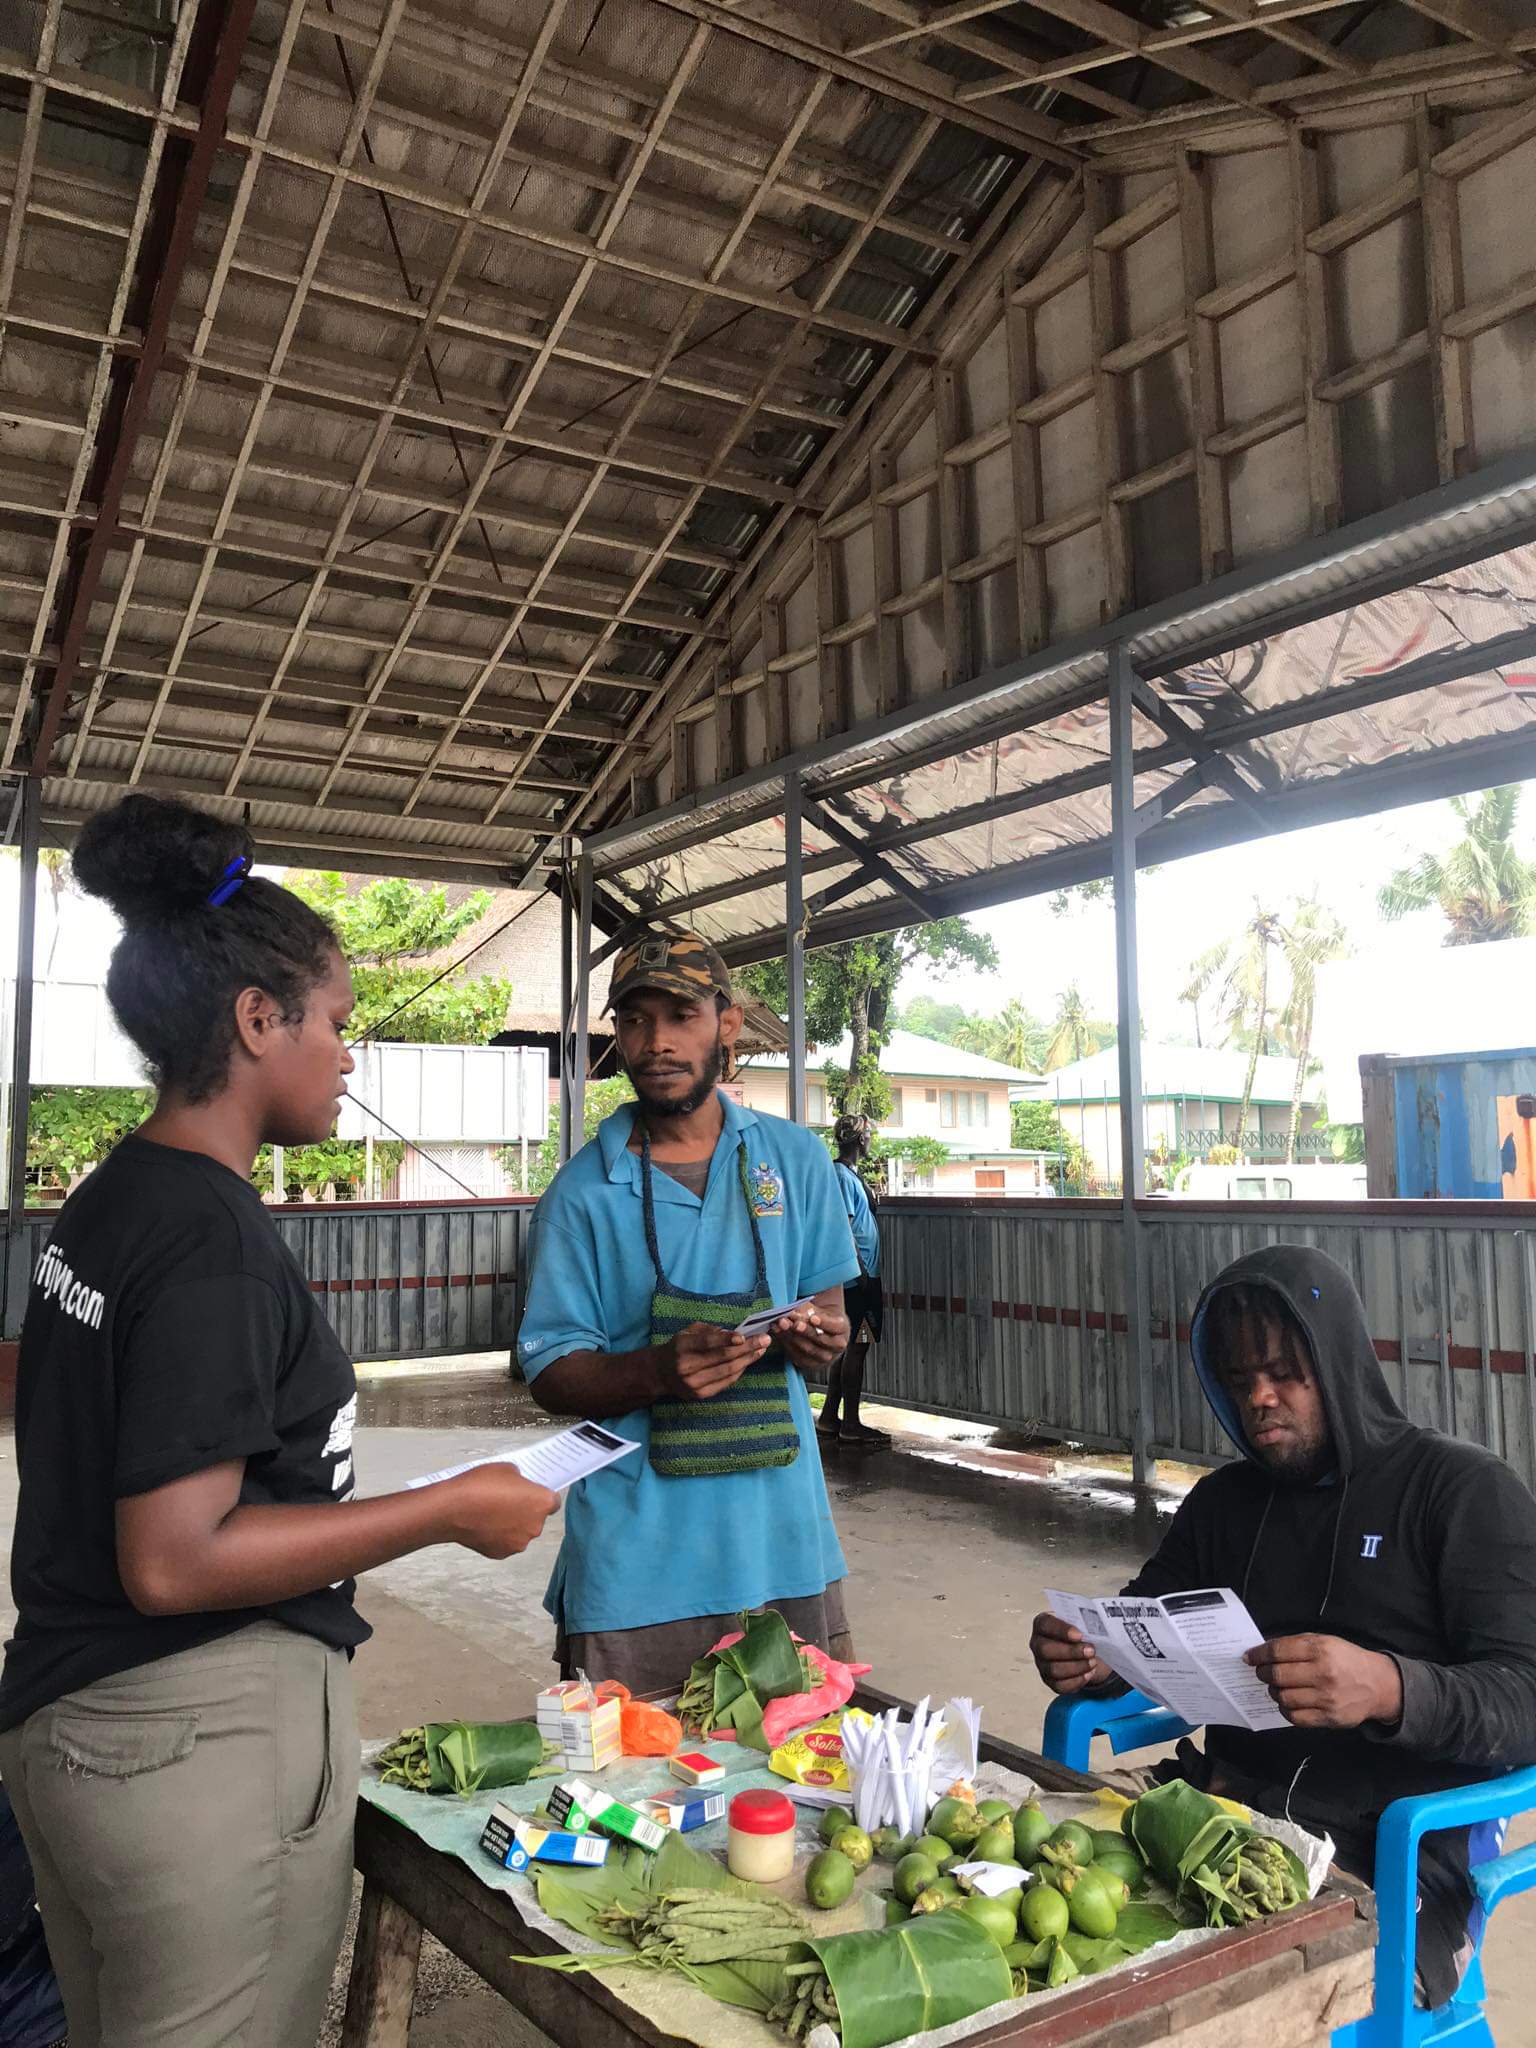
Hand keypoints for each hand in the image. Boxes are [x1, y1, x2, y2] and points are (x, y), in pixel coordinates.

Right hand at [441, 1467, 559, 1558]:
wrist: (452, 1508)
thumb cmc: (480, 1485)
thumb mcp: (507, 1468)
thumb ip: (520, 1480)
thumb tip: (519, 1487)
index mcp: (542, 1503)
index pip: (553, 1501)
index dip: (541, 1496)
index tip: (531, 1493)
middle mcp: (536, 1527)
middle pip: (537, 1518)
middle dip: (526, 1510)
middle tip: (507, 1500)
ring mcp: (518, 1543)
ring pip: (521, 1532)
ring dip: (513, 1524)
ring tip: (492, 1512)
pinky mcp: (502, 1553)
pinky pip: (505, 1542)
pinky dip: (499, 1536)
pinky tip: (485, 1524)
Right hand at [660, 1322, 769, 1401]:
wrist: (661, 1373)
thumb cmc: (679, 1348)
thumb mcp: (688, 1332)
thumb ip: (709, 1331)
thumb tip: (734, 1333)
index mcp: (682, 1347)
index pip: (708, 1343)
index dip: (727, 1339)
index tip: (744, 1336)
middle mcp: (687, 1367)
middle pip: (723, 1357)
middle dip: (747, 1348)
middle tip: (764, 1340)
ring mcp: (694, 1383)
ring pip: (728, 1371)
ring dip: (748, 1360)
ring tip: (761, 1350)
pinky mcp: (701, 1394)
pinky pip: (726, 1382)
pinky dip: (739, 1371)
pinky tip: (748, 1361)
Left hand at [774, 1303, 848, 1373]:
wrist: (818, 1330)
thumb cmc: (818, 1315)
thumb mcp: (818, 1309)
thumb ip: (807, 1310)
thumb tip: (793, 1312)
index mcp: (842, 1329)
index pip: (836, 1326)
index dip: (824, 1322)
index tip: (812, 1317)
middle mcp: (836, 1346)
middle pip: (821, 1340)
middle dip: (805, 1331)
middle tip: (793, 1322)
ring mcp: (824, 1357)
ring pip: (808, 1349)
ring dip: (792, 1336)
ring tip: (781, 1324)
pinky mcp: (811, 1364)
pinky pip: (798, 1356)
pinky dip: (786, 1343)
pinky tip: (778, 1332)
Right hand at [1030, 1610, 1113, 1695]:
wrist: (1082, 1650)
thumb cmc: (1078, 1634)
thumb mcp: (1080, 1624)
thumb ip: (1082, 1625)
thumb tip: (1092, 1632)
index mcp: (1042, 1624)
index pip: (1045, 1625)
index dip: (1061, 1630)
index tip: (1080, 1635)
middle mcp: (1037, 1644)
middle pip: (1046, 1650)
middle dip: (1071, 1651)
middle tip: (1091, 1651)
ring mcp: (1042, 1664)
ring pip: (1054, 1670)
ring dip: (1077, 1667)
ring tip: (1093, 1662)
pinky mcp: (1049, 1681)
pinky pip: (1060, 1686)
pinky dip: (1077, 1680)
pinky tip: (1089, 1673)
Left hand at [1245, 1633, 1402, 1728]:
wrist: (1378, 1684)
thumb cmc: (1346, 1660)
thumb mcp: (1325, 1642)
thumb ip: (1296, 1645)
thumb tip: (1265, 1652)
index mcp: (1320, 1649)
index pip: (1278, 1651)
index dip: (1259, 1655)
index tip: (1249, 1657)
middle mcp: (1323, 1673)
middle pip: (1277, 1675)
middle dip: (1263, 1674)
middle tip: (1262, 1673)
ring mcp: (1326, 1698)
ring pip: (1283, 1697)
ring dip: (1274, 1692)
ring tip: (1277, 1687)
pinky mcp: (1329, 1718)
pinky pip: (1295, 1717)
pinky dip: (1285, 1710)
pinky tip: (1288, 1702)